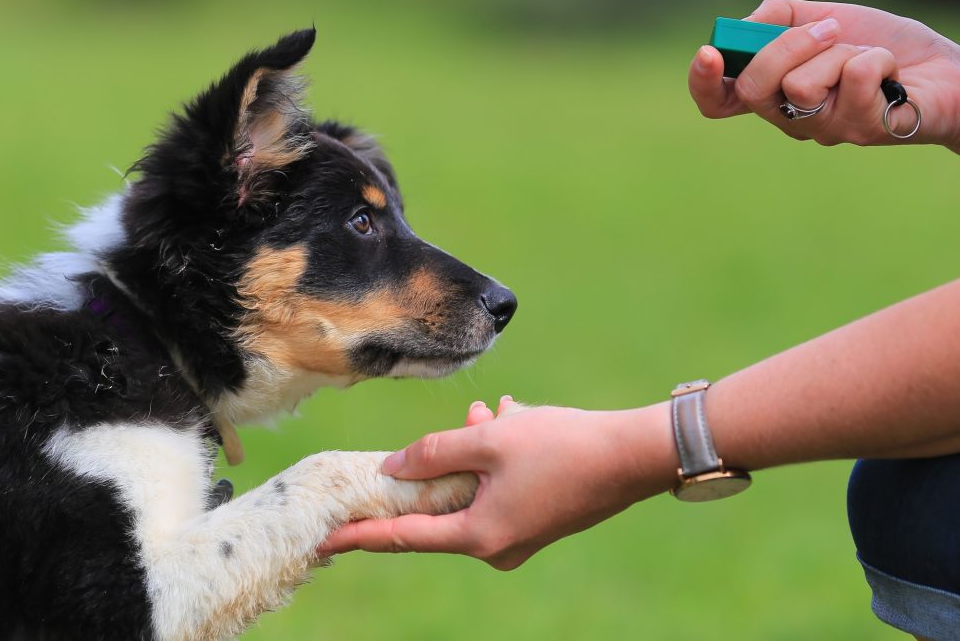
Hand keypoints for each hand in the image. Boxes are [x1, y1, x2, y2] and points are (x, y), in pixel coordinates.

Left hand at [319, 397, 674, 569]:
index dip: (360, 535)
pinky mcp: (538, 519)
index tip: (324, 539)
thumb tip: (392, 467)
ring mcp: (520, 536)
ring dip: (474, 450)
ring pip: (473, 488)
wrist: (635, 456)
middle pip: (441, 507)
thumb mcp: (489, 440)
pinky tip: (512, 419)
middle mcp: (497, 546)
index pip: (403, 537)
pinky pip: (499, 487)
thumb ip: (434, 452)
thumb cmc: (563, 445)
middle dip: (437, 464)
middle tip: (451, 428)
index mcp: (478, 535)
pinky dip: (498, 456)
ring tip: (491, 413)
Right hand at [689, 0, 959, 148]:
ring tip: (867, 57)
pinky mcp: (862, 131)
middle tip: (829, 30)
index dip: (703, 83)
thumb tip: (744, 27)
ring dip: (842, 51)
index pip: (719, 101)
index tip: (710, 53)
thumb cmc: (885, 46)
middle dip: (787, 46)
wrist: (950, 71)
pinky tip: (894, 73)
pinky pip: (853, 78)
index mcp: (776, 93)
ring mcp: (826, 131)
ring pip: (801, 85)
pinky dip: (878, 58)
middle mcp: (793, 119)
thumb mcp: (827, 17)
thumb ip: (779, 17)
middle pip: (752, 89)